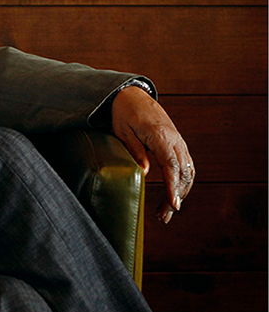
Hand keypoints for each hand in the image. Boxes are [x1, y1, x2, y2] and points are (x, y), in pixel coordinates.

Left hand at [111, 85, 194, 222]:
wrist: (132, 95)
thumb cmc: (124, 113)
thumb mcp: (123, 132)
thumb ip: (135, 151)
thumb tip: (144, 173)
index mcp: (160, 135)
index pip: (171, 165)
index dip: (173, 187)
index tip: (173, 204)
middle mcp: (174, 139)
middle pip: (183, 172)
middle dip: (176, 196)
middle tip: (164, 216)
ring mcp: (178, 140)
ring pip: (188, 170)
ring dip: (181, 191)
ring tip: (167, 210)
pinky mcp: (177, 143)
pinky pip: (186, 164)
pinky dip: (183, 181)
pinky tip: (174, 194)